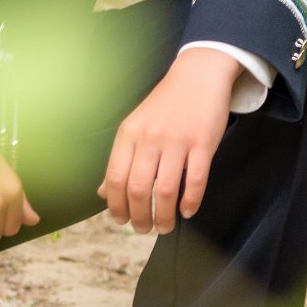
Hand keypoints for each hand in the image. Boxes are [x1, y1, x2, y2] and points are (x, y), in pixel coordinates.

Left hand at [99, 46, 237, 233]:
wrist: (197, 75)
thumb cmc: (165, 105)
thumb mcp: (135, 127)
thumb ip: (121, 160)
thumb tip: (103, 193)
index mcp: (129, 134)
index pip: (115, 178)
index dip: (116, 206)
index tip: (121, 221)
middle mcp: (150, 138)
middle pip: (138, 189)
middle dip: (140, 217)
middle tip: (144, 230)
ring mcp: (177, 140)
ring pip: (166, 190)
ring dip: (165, 216)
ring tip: (165, 227)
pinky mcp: (203, 142)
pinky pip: (196, 180)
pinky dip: (191, 201)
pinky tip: (188, 211)